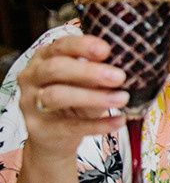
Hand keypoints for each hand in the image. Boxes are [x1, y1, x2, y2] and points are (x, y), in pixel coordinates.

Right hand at [16, 33, 126, 154]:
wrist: (52, 137)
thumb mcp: (84, 83)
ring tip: (122, 99)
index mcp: (44, 58)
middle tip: (119, 77)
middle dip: (89, 71)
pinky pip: (69, 126)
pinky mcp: (39, 129)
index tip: (106, 50)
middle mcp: (32, 77)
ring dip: (93, 97)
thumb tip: (125, 68)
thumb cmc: (72, 101)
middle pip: (55, 68)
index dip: (82, 45)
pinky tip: (119, 121)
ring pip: (57, 95)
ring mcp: (30, 103)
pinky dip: (98, 124)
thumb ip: (96, 73)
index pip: (60, 46)